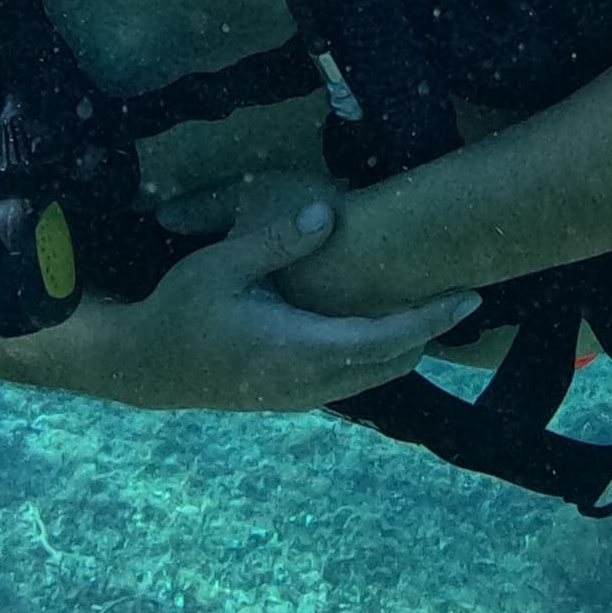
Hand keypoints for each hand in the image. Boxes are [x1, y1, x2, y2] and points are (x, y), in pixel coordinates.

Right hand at [82, 194, 478, 412]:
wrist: (144, 367)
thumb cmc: (180, 310)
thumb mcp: (219, 266)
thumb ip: (275, 243)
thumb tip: (330, 214)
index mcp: (295, 349)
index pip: (382, 339)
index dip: (429, 320)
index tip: (466, 298)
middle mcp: (307, 382)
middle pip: (390, 363)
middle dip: (430, 333)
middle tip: (465, 300)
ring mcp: (300, 396)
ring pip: (374, 377)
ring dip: (407, 348)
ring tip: (437, 314)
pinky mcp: (292, 398)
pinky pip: (353, 382)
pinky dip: (380, 358)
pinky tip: (387, 332)